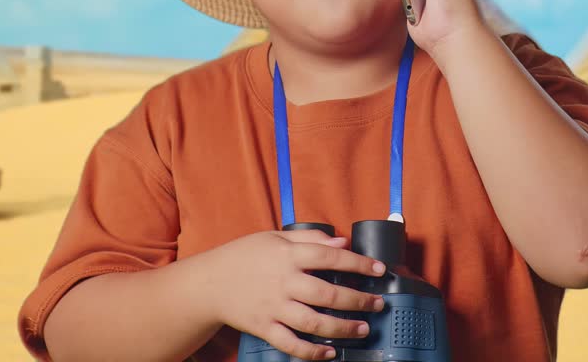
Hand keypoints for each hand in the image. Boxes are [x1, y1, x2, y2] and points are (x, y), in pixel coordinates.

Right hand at [202, 229, 387, 359]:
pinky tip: (330, 352)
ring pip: (314, 322)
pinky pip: (291, 344)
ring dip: (342, 327)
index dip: (359, 264)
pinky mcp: (264, 327)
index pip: (330, 257)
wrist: (207, 283)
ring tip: (363, 328)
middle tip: (377, 304)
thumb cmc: (243, 256)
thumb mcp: (274, 237)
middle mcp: (283, 282)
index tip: (379, 270)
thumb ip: (308, 238)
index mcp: (287, 255)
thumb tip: (341, 241)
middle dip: (358, 300)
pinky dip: (312, 351)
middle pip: (328, 294)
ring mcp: (274, 307)